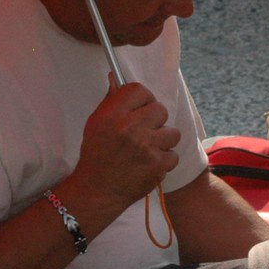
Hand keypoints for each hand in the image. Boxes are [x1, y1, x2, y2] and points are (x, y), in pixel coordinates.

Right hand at [71, 73, 180, 208]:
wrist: (96, 191)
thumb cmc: (96, 155)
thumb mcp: (95, 123)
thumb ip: (110, 102)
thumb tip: (116, 78)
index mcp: (113, 114)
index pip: (139, 90)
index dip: (143, 99)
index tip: (140, 109)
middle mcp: (130, 128)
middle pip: (160, 109)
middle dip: (155, 121)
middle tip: (144, 133)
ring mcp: (146, 147)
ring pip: (173, 133)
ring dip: (163, 142)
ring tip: (149, 150)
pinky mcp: (157, 165)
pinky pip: (173, 155)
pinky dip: (164, 162)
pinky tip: (149, 165)